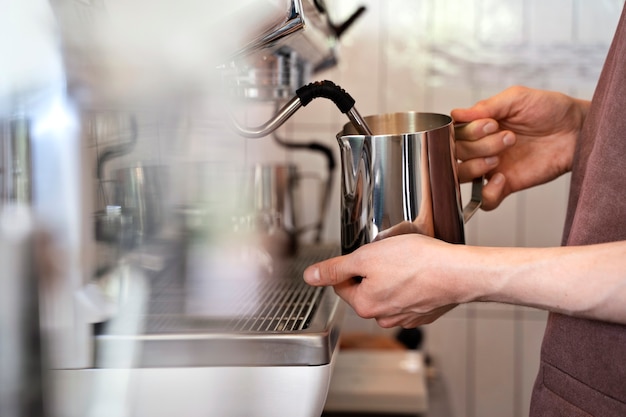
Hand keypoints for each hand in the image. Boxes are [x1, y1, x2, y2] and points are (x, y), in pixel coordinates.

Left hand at [304, 234, 472, 327]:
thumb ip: (335, 268)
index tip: (365, 253)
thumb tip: (311, 276)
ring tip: (407, 262)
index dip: (351, 263)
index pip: (342, 282)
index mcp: (365, 305)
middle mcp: (383, 316)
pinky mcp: (424, 312)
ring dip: (392, 276)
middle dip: (373, 269)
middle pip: (365, 287)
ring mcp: (405, 316)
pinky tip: (420, 272)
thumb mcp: (366, 257)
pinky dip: (411, 283)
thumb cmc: (418, 263)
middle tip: (389, 255)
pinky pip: (409, 294)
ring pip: (388, 290)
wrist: (459, 272)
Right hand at [452, 86, 589, 209]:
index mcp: (479, 126)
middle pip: (456, 154)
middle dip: (478, 146)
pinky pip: (484, 200)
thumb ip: (486, 106)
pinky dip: (487, 192)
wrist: (577, 130)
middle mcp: (481, 147)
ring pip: (462, 176)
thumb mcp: (517, 98)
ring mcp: (491, 167)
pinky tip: (501, 178)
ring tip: (500, 157)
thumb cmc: (549, 109)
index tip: (490, 124)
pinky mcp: (506, 185)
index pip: (454, 134)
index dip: (466, 132)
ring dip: (476, 166)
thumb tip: (455, 114)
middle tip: (508, 137)